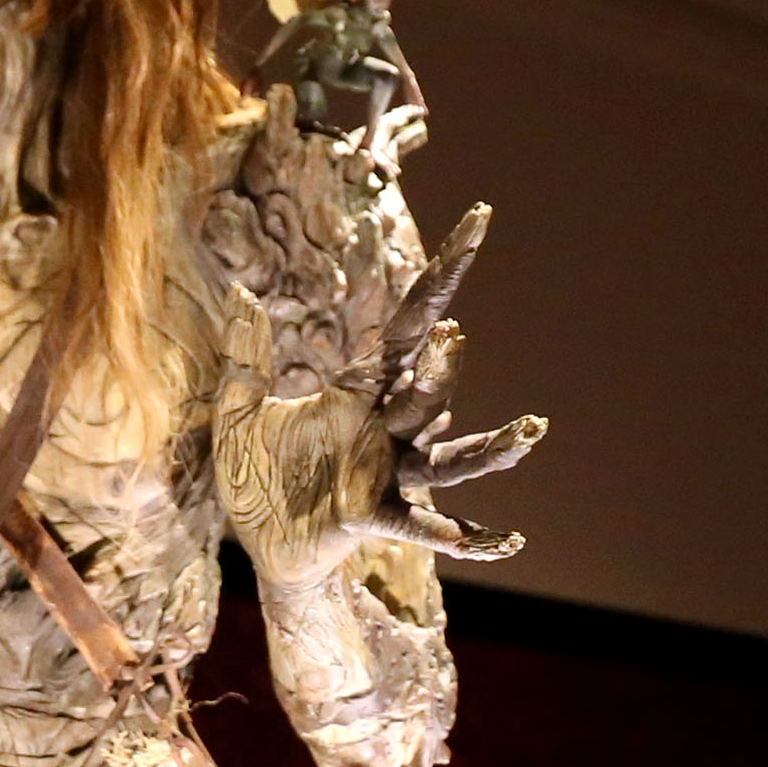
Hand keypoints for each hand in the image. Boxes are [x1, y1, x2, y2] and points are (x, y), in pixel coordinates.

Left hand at [217, 202, 546, 590]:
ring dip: (490, 448)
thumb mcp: (238, 412)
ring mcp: (386, 475)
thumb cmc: (255, 479)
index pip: (408, 324)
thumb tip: (243, 293)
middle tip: (448, 335)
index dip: (442, 275)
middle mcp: (384, 430)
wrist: (257, 546)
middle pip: (427, 389)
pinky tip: (509, 541)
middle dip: (442, 365)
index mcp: (358, 392)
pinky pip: (426, 527)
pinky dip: (467, 535)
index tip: (480, 220)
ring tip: (529, 431)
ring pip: (448, 458)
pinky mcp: (374, 517)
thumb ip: (246, 357)